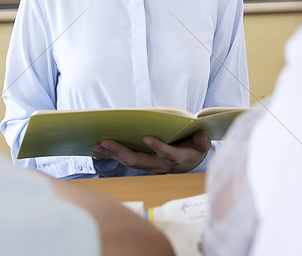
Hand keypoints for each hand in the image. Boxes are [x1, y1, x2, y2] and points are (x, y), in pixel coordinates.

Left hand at [92, 131, 210, 173]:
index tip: (147, 137)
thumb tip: (200, 135)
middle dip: (122, 151)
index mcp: (178, 159)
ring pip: (131, 162)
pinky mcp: (144, 165)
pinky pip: (127, 161)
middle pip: (140, 161)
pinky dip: (114, 155)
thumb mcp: (203, 143)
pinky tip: (101, 149)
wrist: (192, 160)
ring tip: (98, 144)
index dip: (158, 147)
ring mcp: (151, 166)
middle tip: (105, 141)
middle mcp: (162, 166)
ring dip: (113, 154)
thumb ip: (202, 140)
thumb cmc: (195, 147)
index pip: (167, 154)